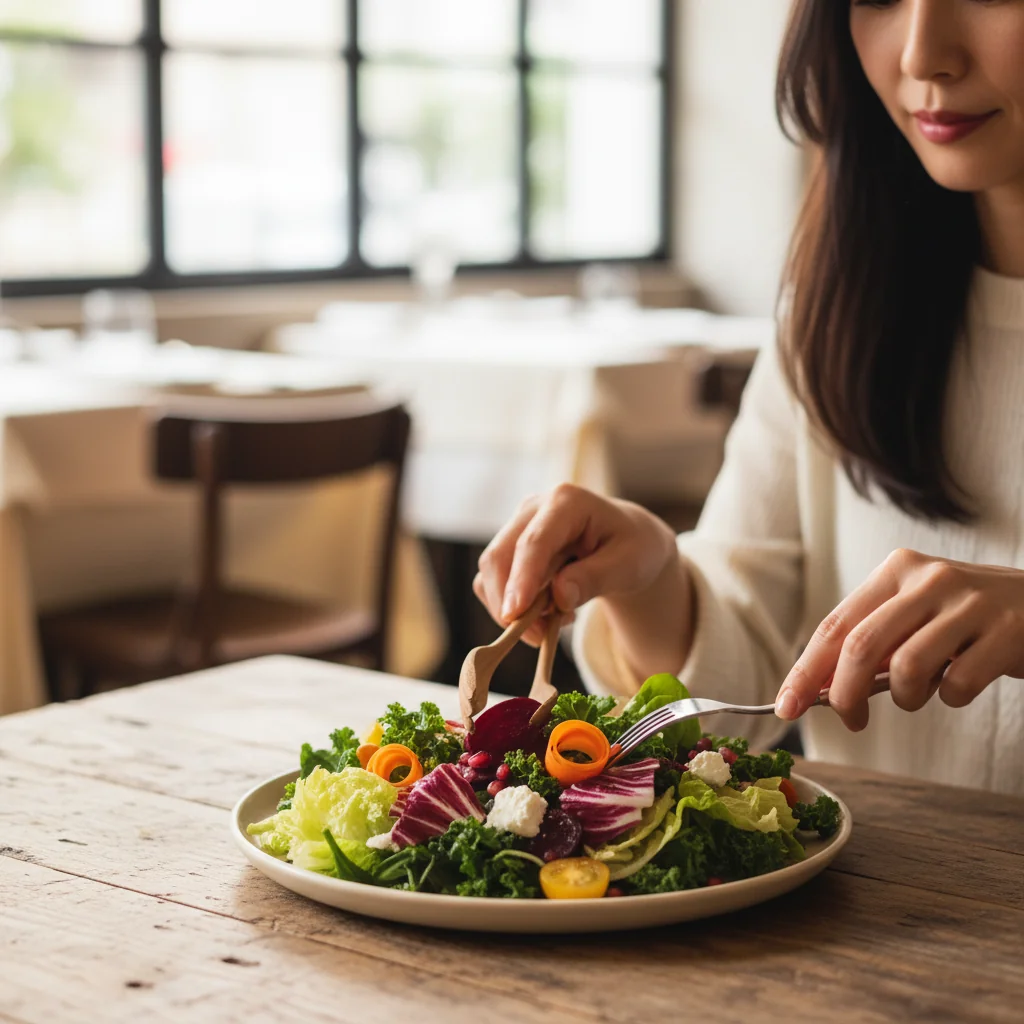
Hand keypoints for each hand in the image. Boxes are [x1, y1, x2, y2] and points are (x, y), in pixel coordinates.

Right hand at [473, 484, 679, 648]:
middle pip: (500, 556)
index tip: (515, 615)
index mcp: (566, 501)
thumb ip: (595, 578)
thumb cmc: (632, 547)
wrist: (627, 541)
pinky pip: (491, 582)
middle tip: (540, 636)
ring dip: (512, 608)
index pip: (534, 542)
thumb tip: (560, 596)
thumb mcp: (630, 564)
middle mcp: (533, 508)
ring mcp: (516, 526)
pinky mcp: (508, 548)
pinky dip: (511, 606)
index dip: (522, 579)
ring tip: (557, 620)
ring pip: (491, 572)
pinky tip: (547, 612)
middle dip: (511, 602)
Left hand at [776, 548, 1023, 729]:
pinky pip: (958, 685)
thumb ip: (872, 643)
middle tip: (851, 720)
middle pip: (860, 646)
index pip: (834, 626)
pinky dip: (951, 698)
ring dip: (905, 697)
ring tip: (920, 693)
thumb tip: (818, 689)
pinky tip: (962, 683)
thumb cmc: (965, 618)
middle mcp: (927, 578)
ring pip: (906, 667)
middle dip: (843, 695)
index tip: (786, 706)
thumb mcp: (915, 614)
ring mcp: (969, 603)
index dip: (805, 670)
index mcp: (895, 570)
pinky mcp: (1006, 632)